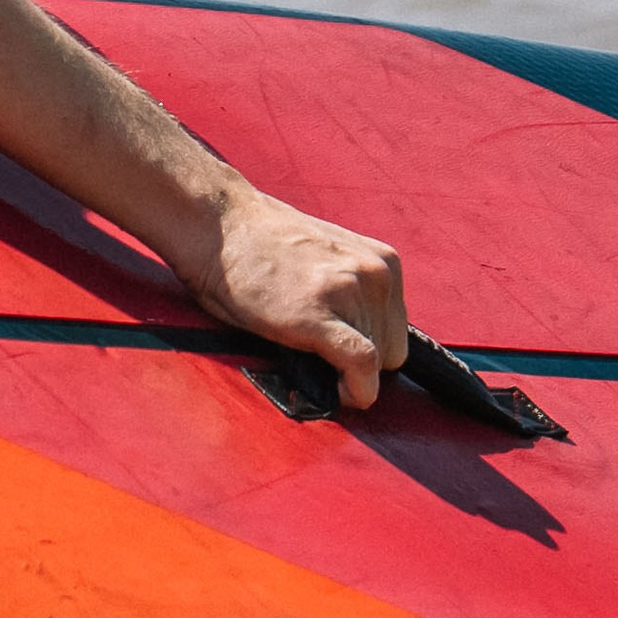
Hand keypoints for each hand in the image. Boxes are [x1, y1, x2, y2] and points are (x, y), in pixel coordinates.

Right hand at [174, 180, 407, 408]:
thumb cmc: (264, 246)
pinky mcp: (320, 317)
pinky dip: (355, 389)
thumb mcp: (330, 261)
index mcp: (383, 261)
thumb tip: (366, 346)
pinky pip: (360, 366)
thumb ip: (356, 292)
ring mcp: (349, 293)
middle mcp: (375, 274)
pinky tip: (336, 392)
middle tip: (319, 355)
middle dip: (359, 361)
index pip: (398, 330)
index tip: (342, 357)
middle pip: (392, 351)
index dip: (372, 351)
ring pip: (375, 364)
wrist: (219, 225)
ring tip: (304, 352)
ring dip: (343, 370)